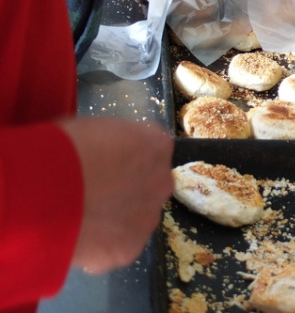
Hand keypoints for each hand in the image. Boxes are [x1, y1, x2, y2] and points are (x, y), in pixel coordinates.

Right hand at [61, 117, 173, 274]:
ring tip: (79, 220)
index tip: (102, 164)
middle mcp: (162, 182)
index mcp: (156, 145)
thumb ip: (112, 142)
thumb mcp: (93, 129)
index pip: (150, 150)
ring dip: (115, 220)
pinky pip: (116, 247)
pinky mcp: (130, 249)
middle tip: (93, 193)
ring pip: (135, 218)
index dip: (123, 159)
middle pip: (148, 186)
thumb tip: (103, 152)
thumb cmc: (66, 149)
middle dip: (125, 190)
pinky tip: (75, 238)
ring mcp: (149, 218)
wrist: (47, 192)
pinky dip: (100, 246)